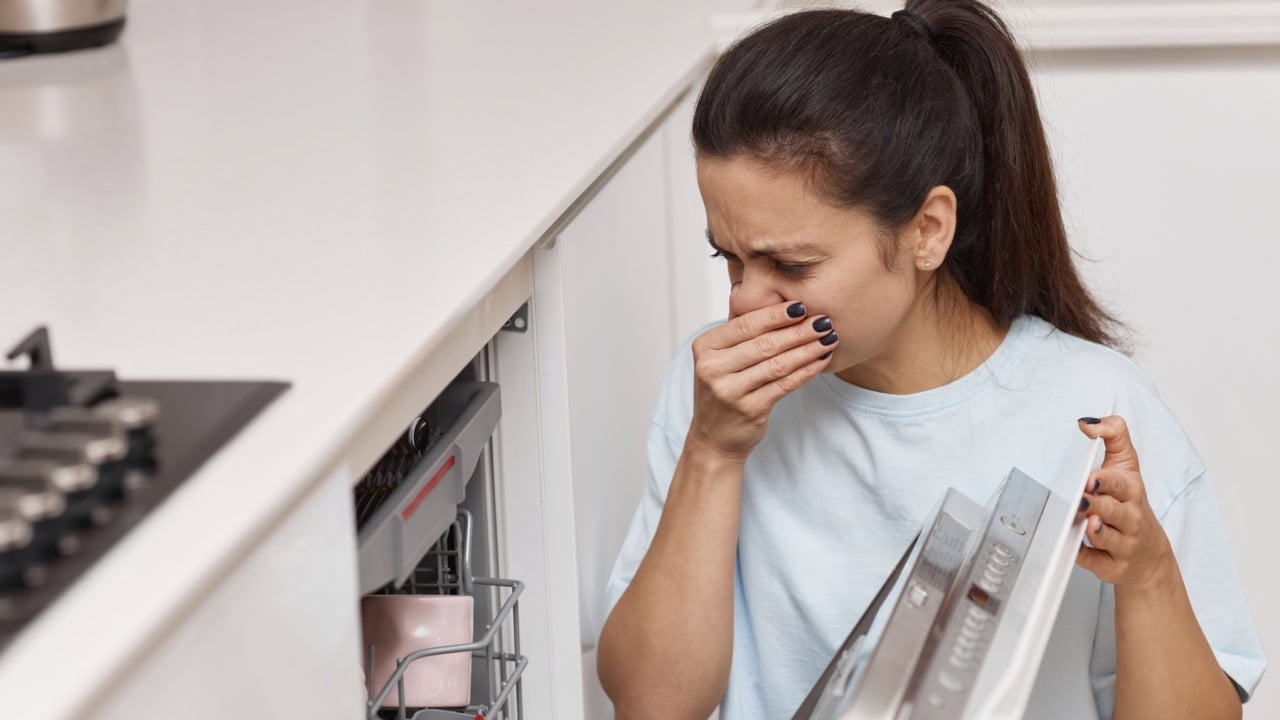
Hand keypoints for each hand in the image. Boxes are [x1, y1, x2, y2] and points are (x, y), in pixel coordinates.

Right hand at [686, 301, 837, 461]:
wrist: (713, 437)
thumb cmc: (723, 389)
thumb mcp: (719, 358)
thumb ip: (740, 332)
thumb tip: (776, 298)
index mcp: (704, 347)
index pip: (745, 325)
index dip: (776, 314)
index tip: (802, 305)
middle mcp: (712, 368)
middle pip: (763, 343)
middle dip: (798, 331)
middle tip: (824, 320)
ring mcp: (729, 391)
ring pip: (777, 363)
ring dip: (807, 349)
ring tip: (829, 338)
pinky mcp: (749, 409)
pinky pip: (785, 384)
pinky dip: (806, 370)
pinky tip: (821, 360)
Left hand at [1075, 415, 1175, 589]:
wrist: (1147, 552)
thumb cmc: (1129, 501)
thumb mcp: (1126, 464)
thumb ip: (1113, 434)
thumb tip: (1088, 422)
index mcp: (1131, 492)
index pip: (1119, 484)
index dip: (1105, 481)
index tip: (1090, 478)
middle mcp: (1130, 519)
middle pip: (1114, 511)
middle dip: (1098, 505)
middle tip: (1081, 498)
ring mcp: (1123, 545)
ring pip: (1107, 538)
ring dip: (1096, 531)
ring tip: (1086, 522)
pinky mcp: (1111, 566)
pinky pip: (1096, 563)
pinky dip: (1085, 558)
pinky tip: (1074, 549)